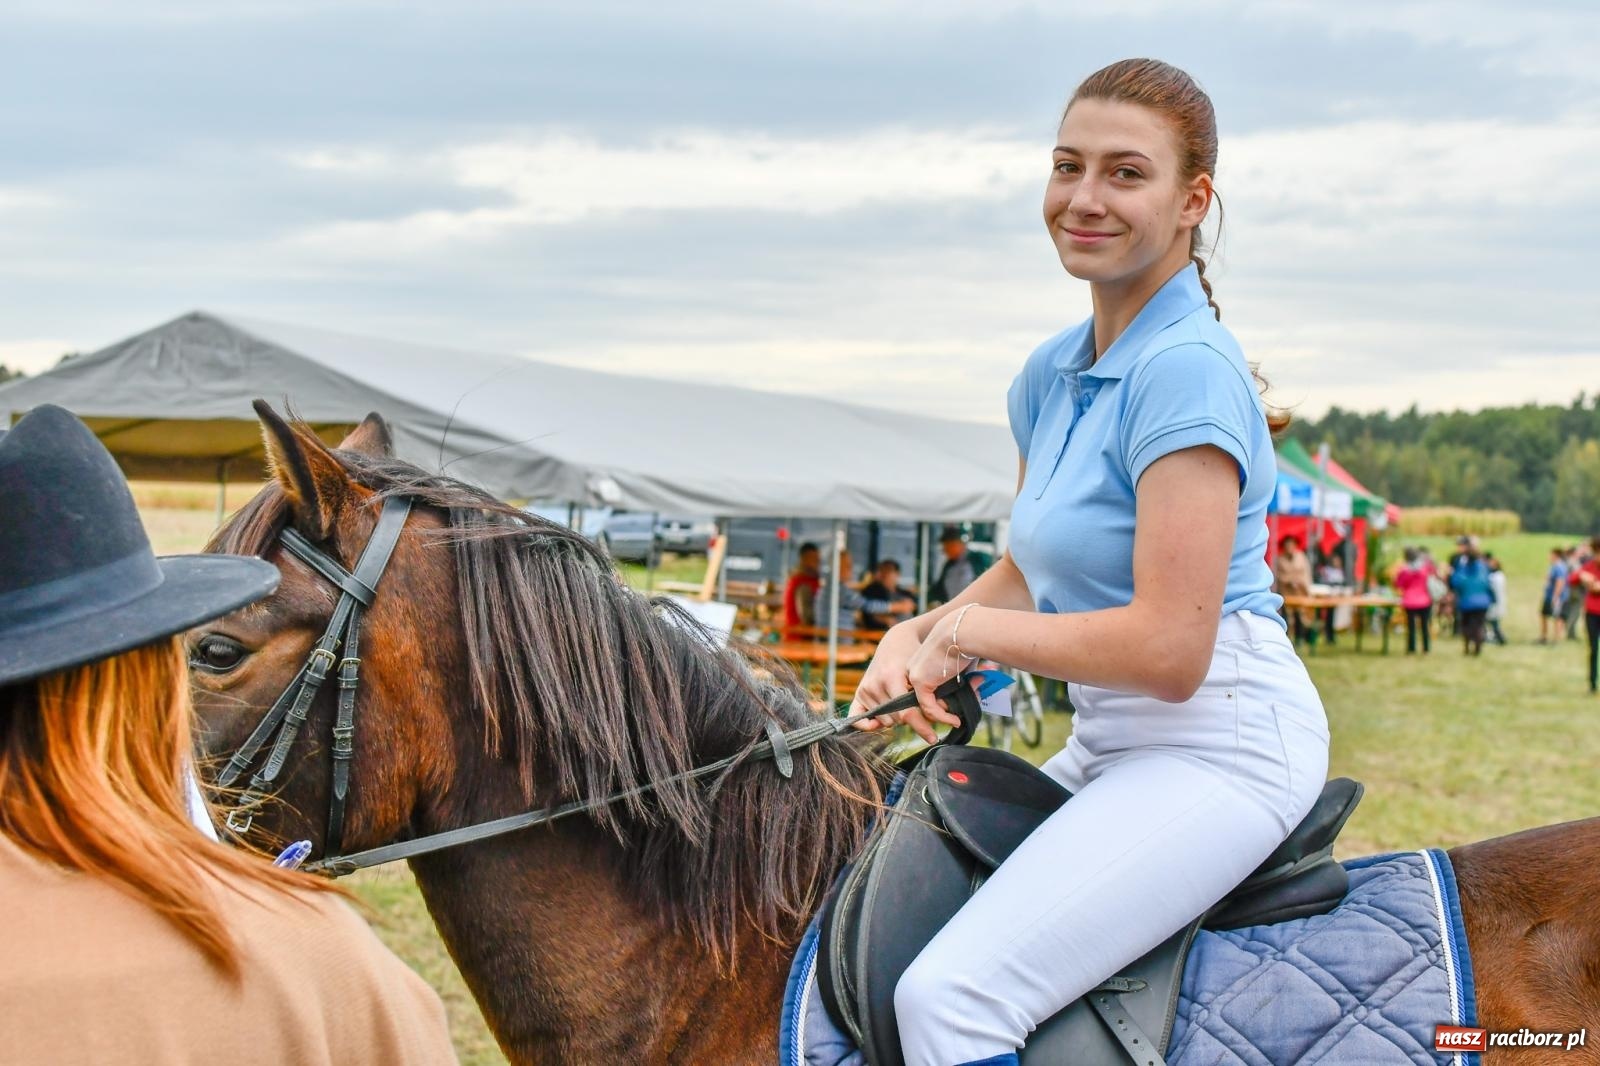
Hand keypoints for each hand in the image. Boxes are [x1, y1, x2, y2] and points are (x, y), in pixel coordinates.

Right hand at [848, 616, 965, 743]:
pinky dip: (866, 725)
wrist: (897, 640)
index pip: (906, 714)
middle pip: (897, 720)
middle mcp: (875, 685)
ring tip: (905, 705)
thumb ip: (928, 695)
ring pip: (885, 721)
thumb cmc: (914, 654)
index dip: (922, 728)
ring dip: (896, 719)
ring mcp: (865, 689)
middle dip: (912, 720)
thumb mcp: (922, 672)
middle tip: (921, 712)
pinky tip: (878, 725)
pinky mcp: (859, 692)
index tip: (934, 738)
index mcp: (891, 678)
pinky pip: (857, 718)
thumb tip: (937, 717)